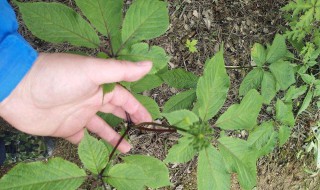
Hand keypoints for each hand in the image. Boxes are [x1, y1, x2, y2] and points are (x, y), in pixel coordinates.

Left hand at [0, 53, 152, 152]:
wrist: (20, 90)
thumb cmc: (59, 77)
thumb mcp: (93, 70)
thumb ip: (121, 71)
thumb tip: (149, 65)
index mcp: (99, 86)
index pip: (124, 98)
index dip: (137, 108)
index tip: (149, 120)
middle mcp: (91, 100)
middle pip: (114, 112)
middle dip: (128, 122)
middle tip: (143, 133)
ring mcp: (78, 115)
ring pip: (101, 128)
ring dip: (114, 137)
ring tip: (128, 148)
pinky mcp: (65, 128)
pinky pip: (82, 139)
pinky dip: (91, 145)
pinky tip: (100, 152)